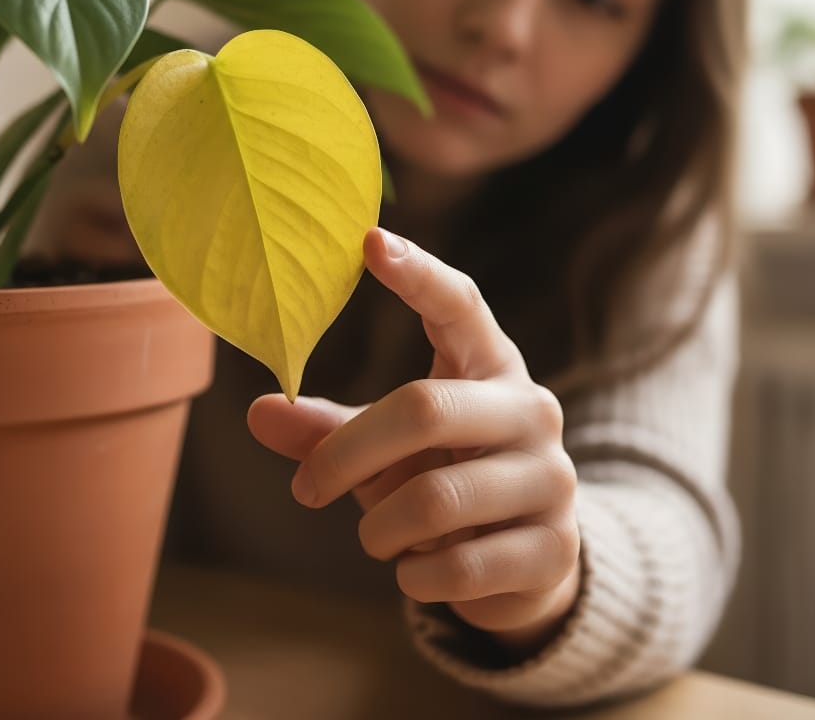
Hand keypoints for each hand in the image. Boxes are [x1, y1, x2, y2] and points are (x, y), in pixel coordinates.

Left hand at [247, 227, 580, 652]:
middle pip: (424, 408)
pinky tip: (415, 570)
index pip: (459, 303)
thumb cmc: (443, 476)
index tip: (368, 239)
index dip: (417, 273)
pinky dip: (416, 574)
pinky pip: (461, 565)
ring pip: (435, 497)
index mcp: (489, 365)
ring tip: (375, 535)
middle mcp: (531, 409)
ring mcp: (551, 478)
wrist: (528, 558)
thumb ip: (329, 430)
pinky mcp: (555, 548)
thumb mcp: (389, 448)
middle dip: (347, 454)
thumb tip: (258, 411)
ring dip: (380, 526)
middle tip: (305, 488)